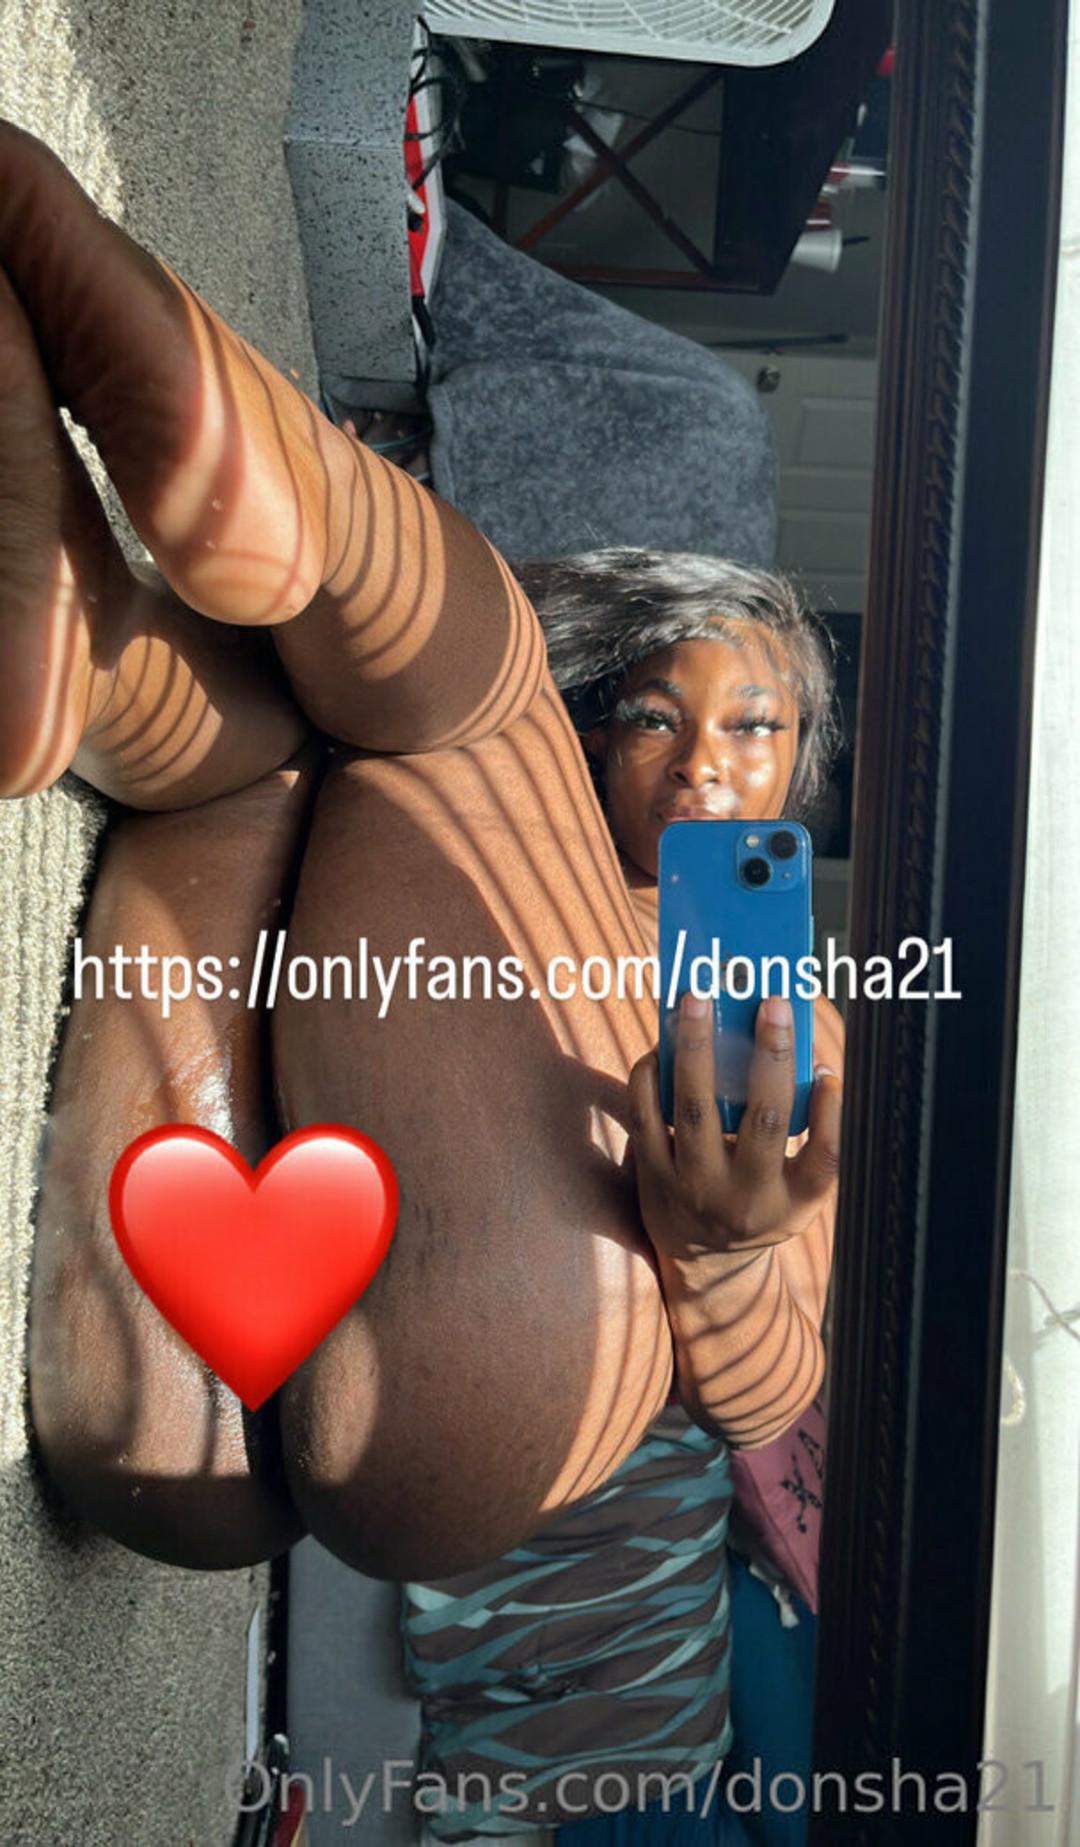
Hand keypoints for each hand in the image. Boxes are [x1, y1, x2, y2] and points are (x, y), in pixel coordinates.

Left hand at [627, 992, 841, 1263]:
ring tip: (697, 1000)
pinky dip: (651, 1074)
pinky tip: (663, 1043)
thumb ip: (813, 1136)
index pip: (823, 1156)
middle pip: (764, 1122)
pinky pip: (646, 1116)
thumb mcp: (799, 1190)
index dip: (829, 1112)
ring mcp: (695, 1187)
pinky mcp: (653, 1176)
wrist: (705, 1262)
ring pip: (695, 1110)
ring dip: (697, 1049)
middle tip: (770, 1003)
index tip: (827, 1067)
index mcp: (793, 1200)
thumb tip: (815, 1066)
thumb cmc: (762, 1204)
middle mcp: (746, 1198)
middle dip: (770, 1056)